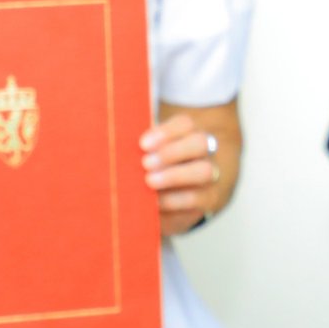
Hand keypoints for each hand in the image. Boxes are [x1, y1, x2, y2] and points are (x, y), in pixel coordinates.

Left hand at [143, 113, 221, 235]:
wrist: (182, 196)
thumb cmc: (156, 170)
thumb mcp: (149, 155)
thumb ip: (140, 151)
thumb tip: (117, 152)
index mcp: (188, 133)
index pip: (185, 124)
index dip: (165, 132)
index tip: (142, 144)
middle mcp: (204, 151)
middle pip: (199, 142)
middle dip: (171, 152)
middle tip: (145, 163)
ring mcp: (211, 175)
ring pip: (204, 170)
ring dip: (174, 176)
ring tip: (150, 182)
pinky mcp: (209, 199)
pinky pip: (196, 199)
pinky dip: (173, 201)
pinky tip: (156, 203)